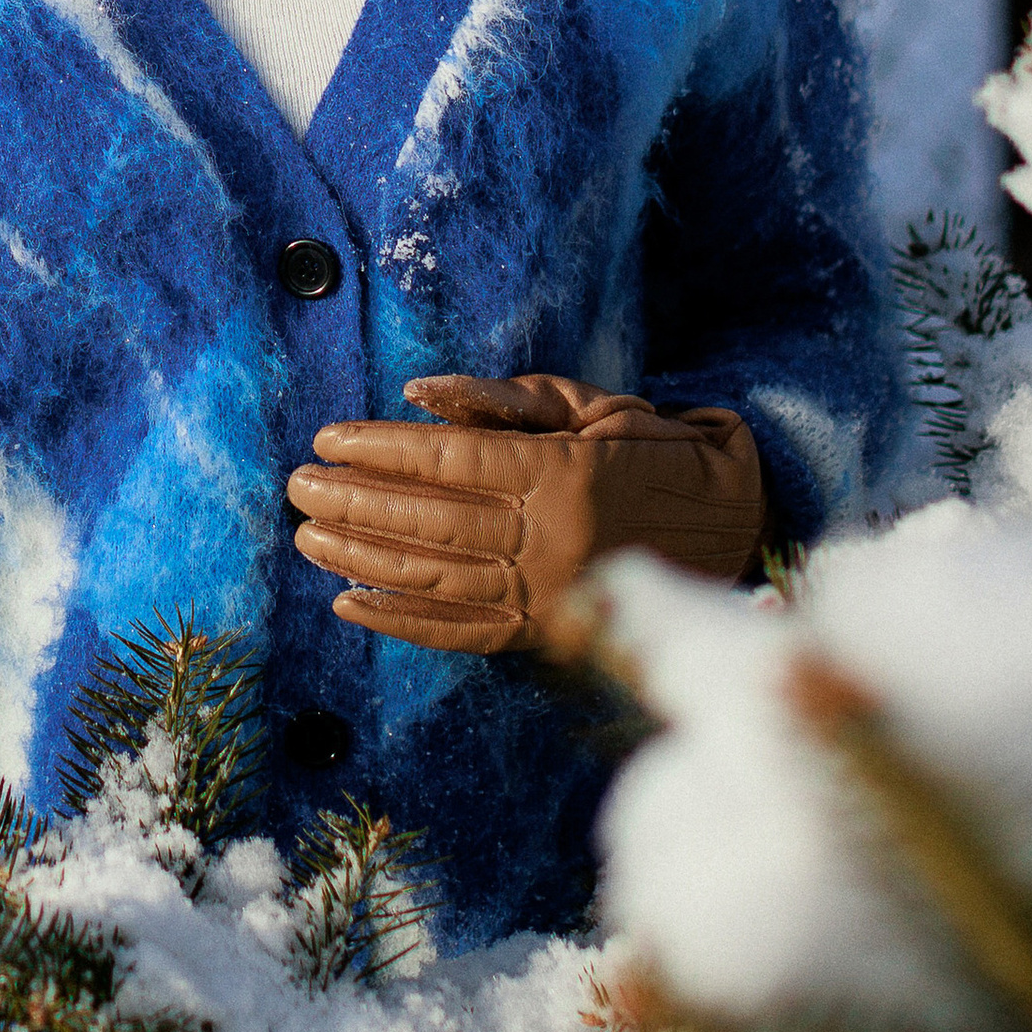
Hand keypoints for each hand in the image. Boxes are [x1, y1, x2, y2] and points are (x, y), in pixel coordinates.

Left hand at [285, 372, 762, 655]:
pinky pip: (461, 632)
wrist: (734, 521)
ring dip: (361, 558)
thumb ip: (502, 400)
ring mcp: (548, 594)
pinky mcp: (547, 634)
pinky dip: (400, 621)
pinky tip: (350, 603)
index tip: (326, 437)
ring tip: (307, 538)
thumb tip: (416, 397)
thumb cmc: (651, 448)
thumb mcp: (587, 405)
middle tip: (297, 487)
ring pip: (435, 578)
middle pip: (430, 521)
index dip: (380, 450)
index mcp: (560, 474)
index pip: (448, 461)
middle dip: (353, 502)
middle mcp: (551, 539)